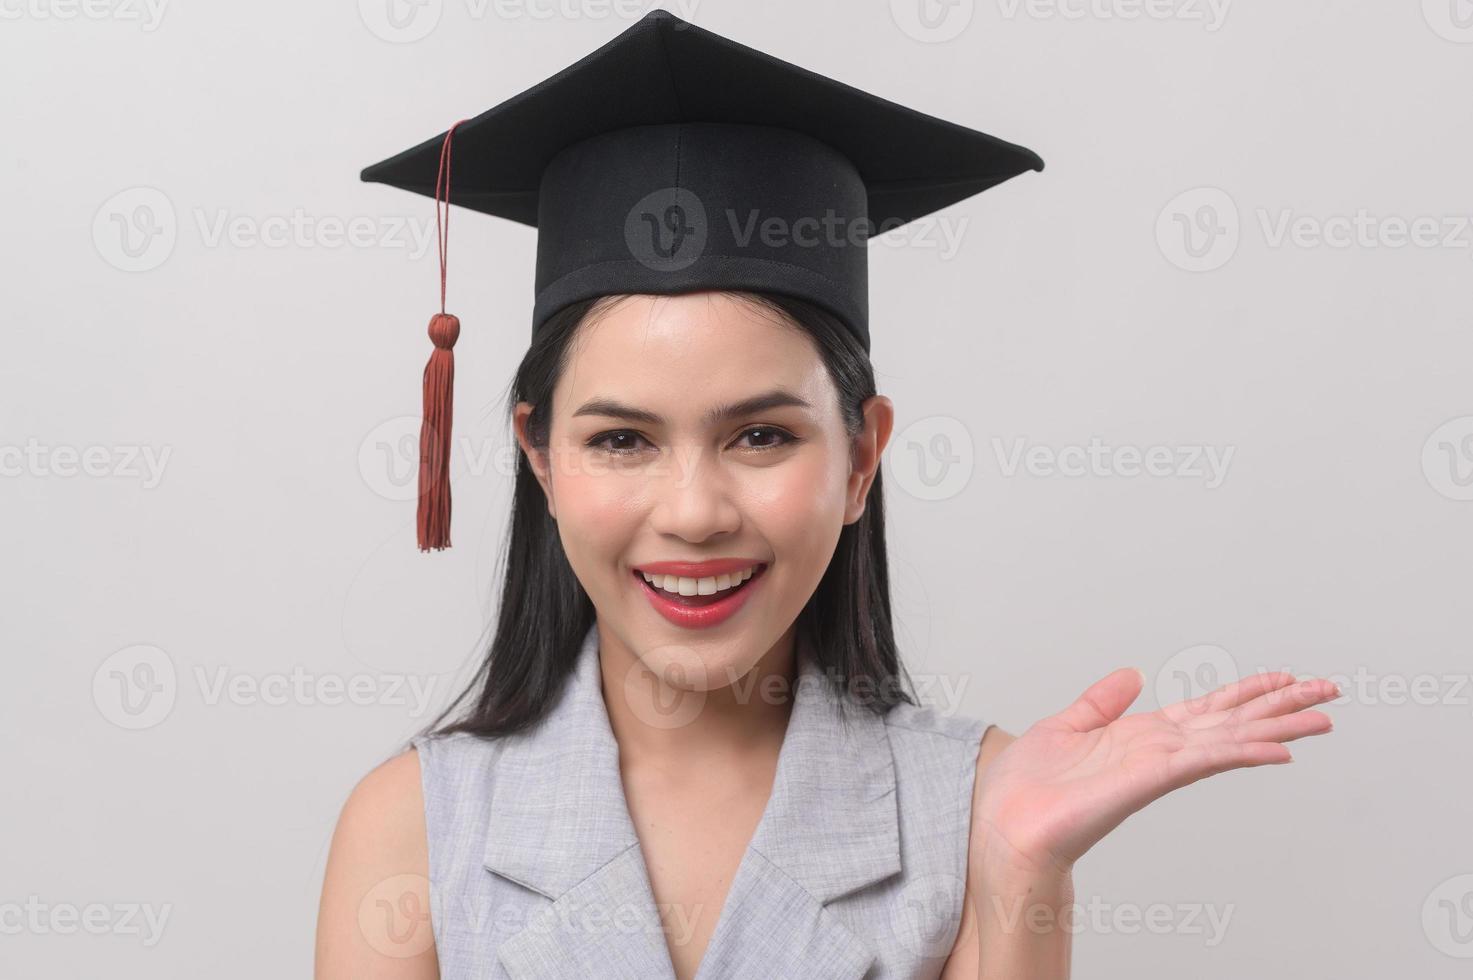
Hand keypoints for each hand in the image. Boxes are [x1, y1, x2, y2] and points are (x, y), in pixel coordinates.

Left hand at [972, 668, 1337, 877]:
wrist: (1007, 824)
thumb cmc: (1028, 788)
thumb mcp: (1066, 726)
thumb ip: (1100, 703)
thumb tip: (1130, 674)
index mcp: (1142, 736)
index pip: (1208, 709)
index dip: (1246, 692)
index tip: (1285, 677)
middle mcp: (1159, 751)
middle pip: (1232, 722)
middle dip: (1280, 706)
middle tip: (1329, 691)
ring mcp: (1158, 766)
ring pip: (1230, 740)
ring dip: (1277, 728)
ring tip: (1322, 717)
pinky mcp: (1148, 779)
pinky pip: (1202, 762)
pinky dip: (1240, 753)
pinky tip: (1276, 749)